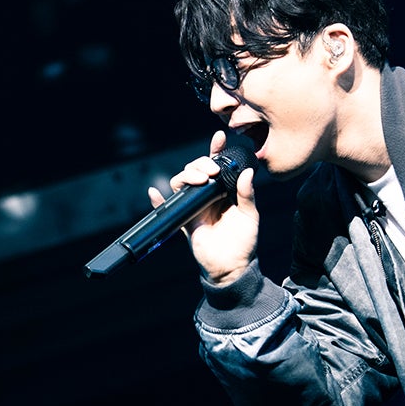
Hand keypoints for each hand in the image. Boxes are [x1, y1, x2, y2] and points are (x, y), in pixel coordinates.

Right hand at [149, 129, 258, 285]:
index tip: (219, 138)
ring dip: (186, 176)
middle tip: (211, 171)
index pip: (218, 165)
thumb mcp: (250, 215)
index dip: (216, 150)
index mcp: (224, 191)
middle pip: (196, 170)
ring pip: (181, 183)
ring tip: (198, 181)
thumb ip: (247, 194)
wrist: (231, 267)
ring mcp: (194, 206)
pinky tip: (154, 193)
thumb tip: (248, 172)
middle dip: (200, 164)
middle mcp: (207, 195)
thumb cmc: (243, 242)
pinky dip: (157, 200)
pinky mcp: (183, 220)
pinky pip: (167, 207)